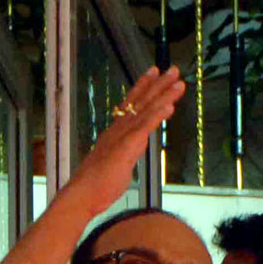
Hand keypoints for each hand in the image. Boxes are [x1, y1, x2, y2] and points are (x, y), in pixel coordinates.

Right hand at [64, 66, 184, 214]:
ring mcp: (122, 136)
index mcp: (116, 131)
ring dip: (163, 95)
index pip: (131, 104)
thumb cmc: (99, 184)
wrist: (84, 193)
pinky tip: (170, 106)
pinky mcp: (126, 146)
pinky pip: (144, 127)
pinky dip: (157, 115)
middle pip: (140, 101)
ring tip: (178, 83)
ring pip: (145, 110)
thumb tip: (130, 152)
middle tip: (173, 69)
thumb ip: (126, 154)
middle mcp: (118, 128)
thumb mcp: (117, 164)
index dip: (143, 86)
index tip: (155, 72)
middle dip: (158, 84)